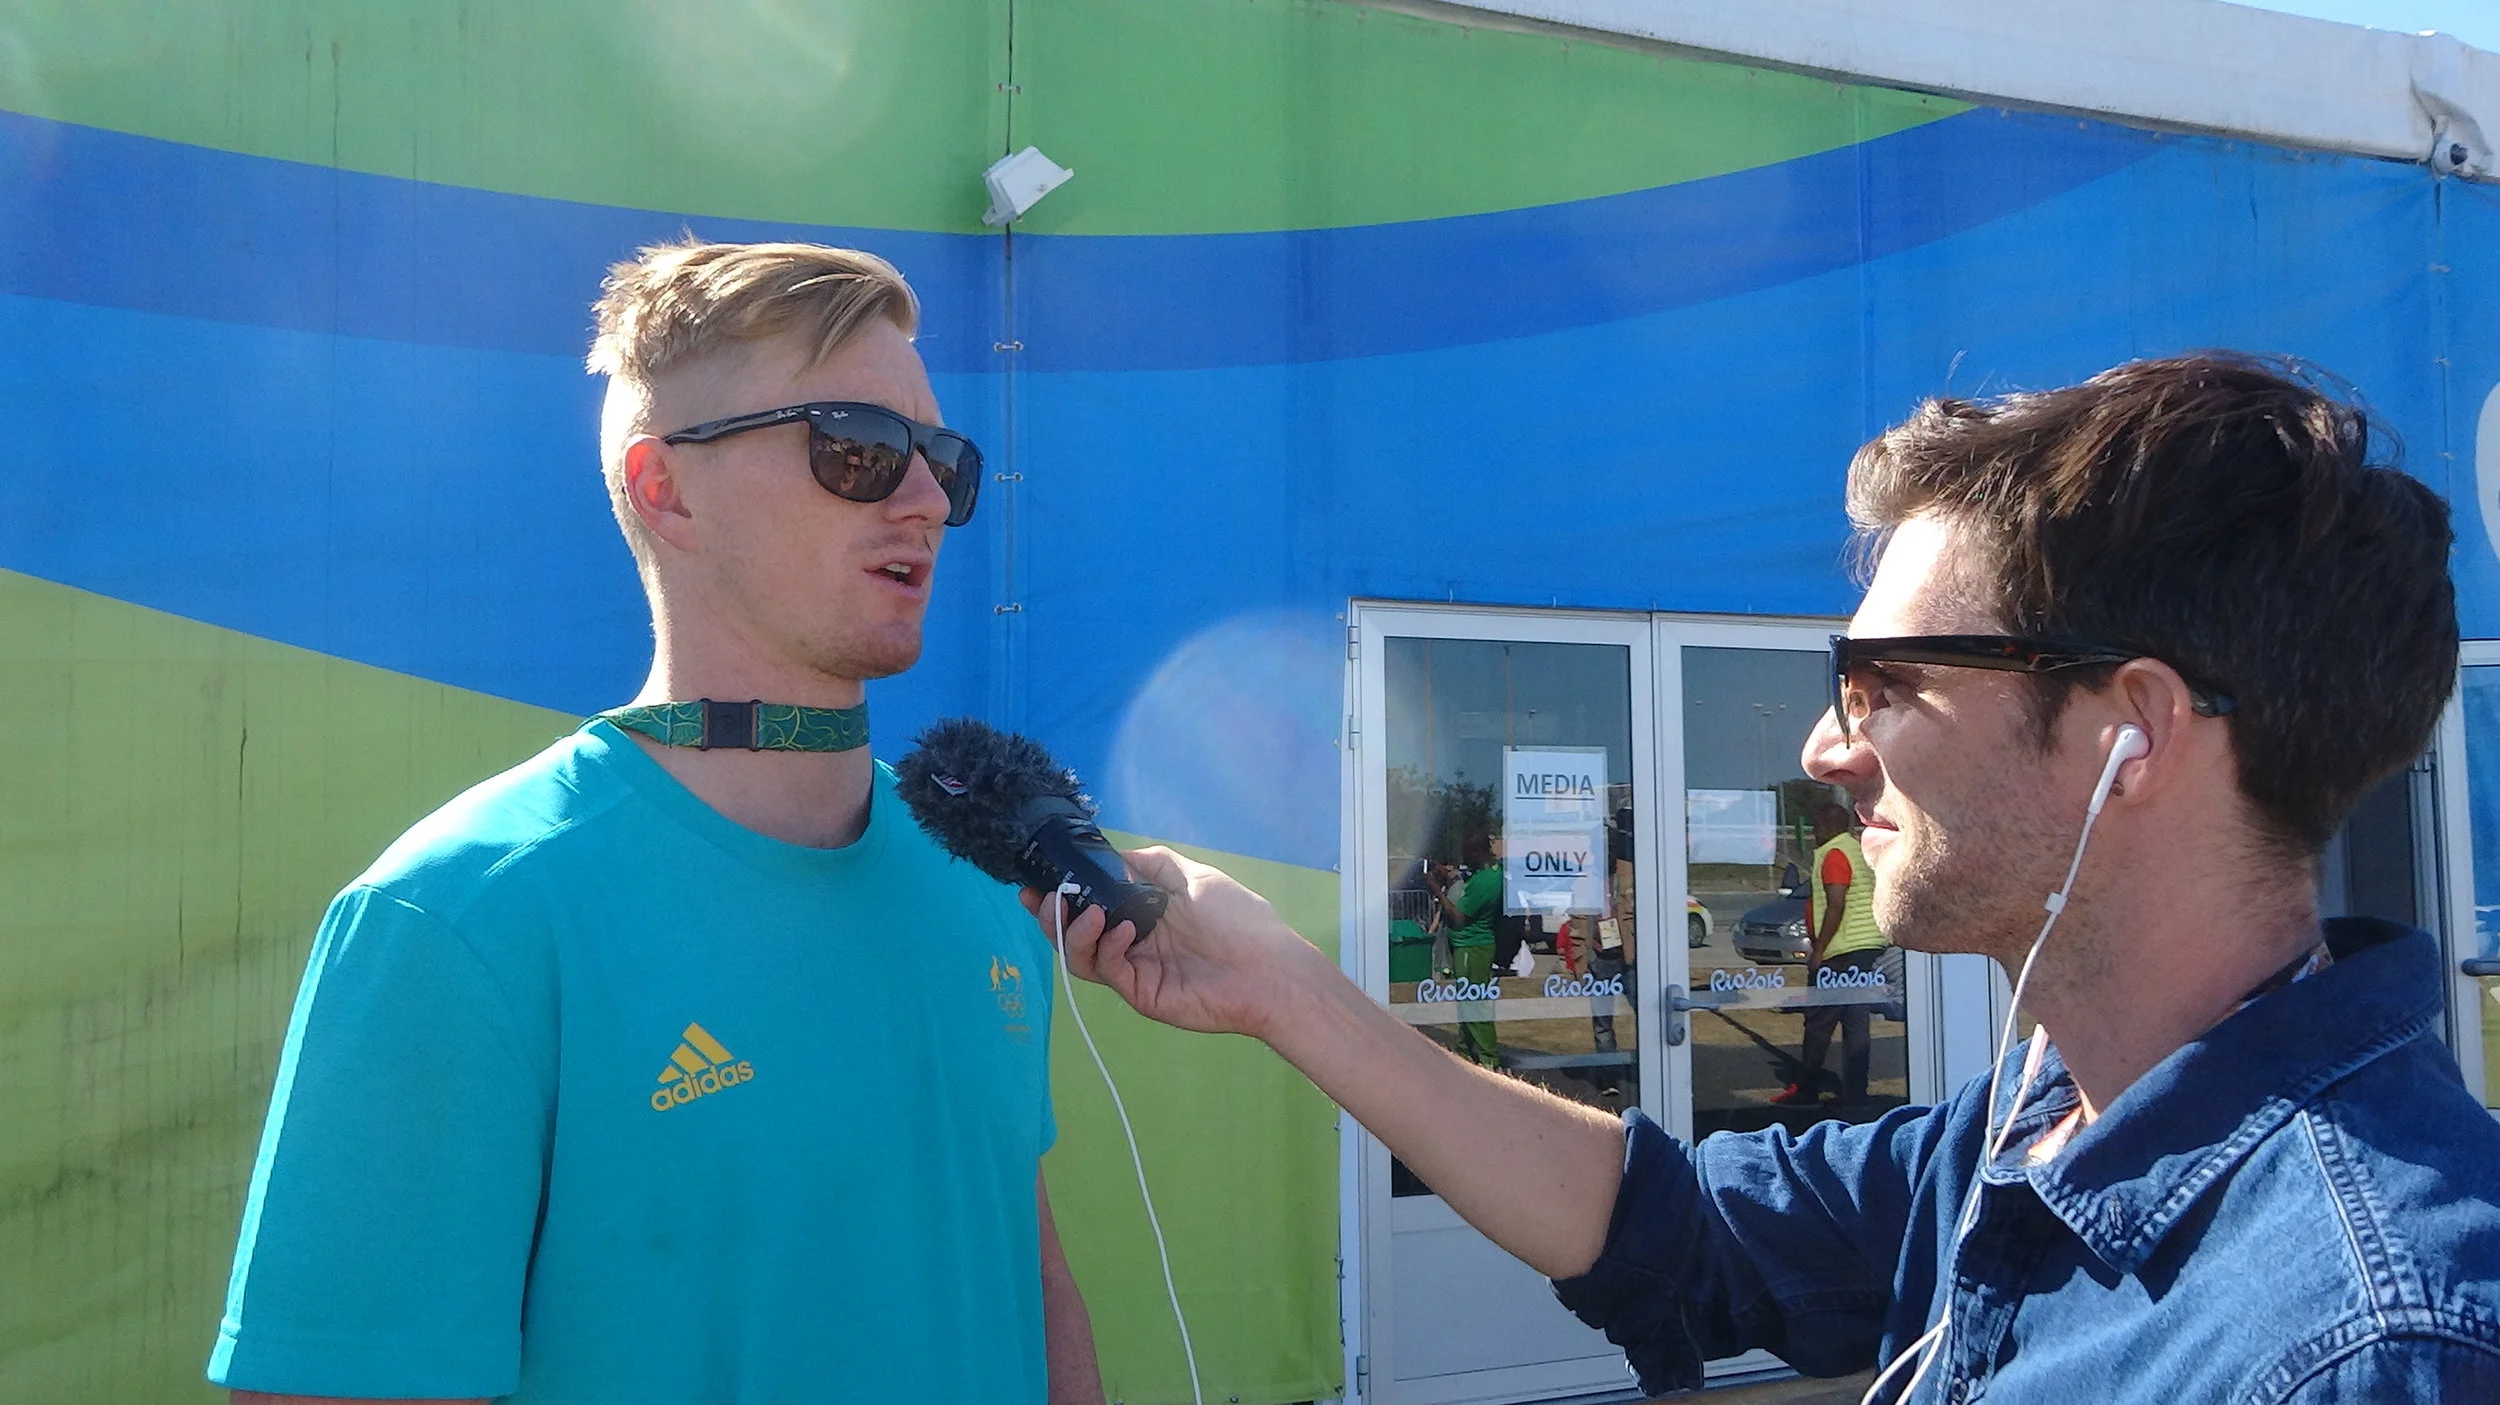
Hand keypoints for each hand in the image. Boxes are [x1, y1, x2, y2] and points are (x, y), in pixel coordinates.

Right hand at [1021, 846, 1327, 1040]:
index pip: (1092, 905)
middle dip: (1053, 916)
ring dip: (1073, 931)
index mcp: (1144, 915)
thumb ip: (1156, 864)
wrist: (1271, 971)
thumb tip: (1117, 854)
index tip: (1039, 880)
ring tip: (1083, 911)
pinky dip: (1106, 948)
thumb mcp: (1195, 878)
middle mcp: (1133, 943)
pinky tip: (1122, 931)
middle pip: (1077, 934)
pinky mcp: (1141, 993)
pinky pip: (1109, 971)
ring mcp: (1135, 970)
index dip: (1064, 894)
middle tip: (1040, 898)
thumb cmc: (1240, 921)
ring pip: (1083, 956)